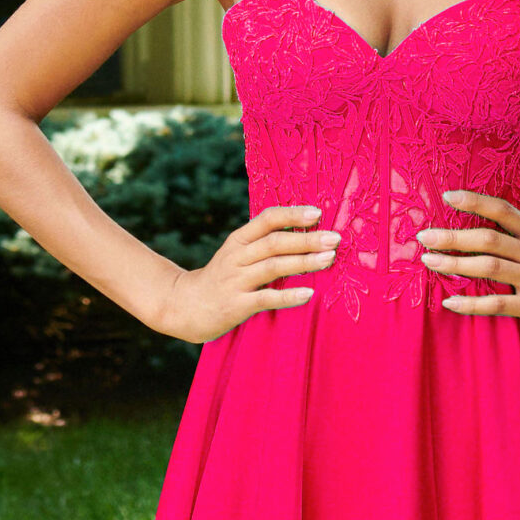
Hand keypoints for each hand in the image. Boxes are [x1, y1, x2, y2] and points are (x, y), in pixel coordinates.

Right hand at [152, 204, 340, 342]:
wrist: (185, 306)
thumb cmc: (222, 278)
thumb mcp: (237, 253)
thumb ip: (263, 242)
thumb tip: (304, 230)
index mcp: (239, 240)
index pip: (267, 219)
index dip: (292, 215)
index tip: (318, 213)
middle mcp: (237, 257)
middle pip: (274, 243)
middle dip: (306, 239)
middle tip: (334, 238)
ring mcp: (236, 281)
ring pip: (273, 267)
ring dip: (303, 262)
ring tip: (329, 259)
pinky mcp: (237, 305)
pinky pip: (266, 298)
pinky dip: (288, 295)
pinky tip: (308, 294)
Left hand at [417, 191, 519, 337]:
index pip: (503, 210)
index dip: (475, 202)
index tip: (447, 197)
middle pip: (488, 239)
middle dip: (452, 237)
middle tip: (424, 236)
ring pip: (488, 268)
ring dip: (454, 264)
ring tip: (428, 261)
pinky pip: (496, 305)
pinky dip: (470, 304)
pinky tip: (449, 302)